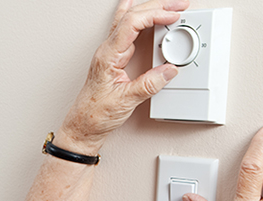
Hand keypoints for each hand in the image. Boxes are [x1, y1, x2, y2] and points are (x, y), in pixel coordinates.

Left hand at [58, 0, 188, 152]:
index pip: (132, 23)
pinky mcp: (114, 57)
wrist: (83, 126)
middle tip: (179, 5)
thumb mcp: (127, 100)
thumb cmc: (95, 114)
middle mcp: (108, 49)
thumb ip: (150, 84)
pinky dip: (137, 17)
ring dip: (149, 9)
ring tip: (168, 5)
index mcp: (108, 55)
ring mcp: (110, 52)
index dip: (154, 15)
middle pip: (132, 15)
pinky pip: (126, 29)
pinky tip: (139, 10)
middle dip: (157, 6)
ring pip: (129, 19)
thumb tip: (170, 70)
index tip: (173, 16)